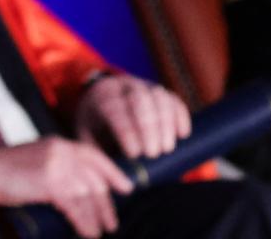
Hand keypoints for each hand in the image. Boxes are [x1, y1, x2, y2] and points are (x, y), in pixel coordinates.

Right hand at [0, 137, 133, 238]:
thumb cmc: (7, 169)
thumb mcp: (38, 160)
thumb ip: (58, 166)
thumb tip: (80, 190)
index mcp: (59, 144)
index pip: (93, 156)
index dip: (113, 172)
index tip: (126, 187)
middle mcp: (62, 152)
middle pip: (94, 179)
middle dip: (105, 204)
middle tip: (111, 222)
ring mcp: (57, 166)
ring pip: (87, 194)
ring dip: (96, 216)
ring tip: (101, 231)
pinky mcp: (50, 182)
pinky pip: (75, 206)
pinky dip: (83, 221)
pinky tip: (87, 232)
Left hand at [73, 73, 191, 159]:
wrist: (99, 100)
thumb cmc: (95, 127)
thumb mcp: (87, 139)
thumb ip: (99, 158)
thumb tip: (117, 184)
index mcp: (101, 98)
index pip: (115, 111)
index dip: (126, 132)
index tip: (134, 154)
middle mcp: (123, 87)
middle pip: (140, 100)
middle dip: (149, 127)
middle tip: (153, 154)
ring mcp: (143, 87)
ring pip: (159, 97)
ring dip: (166, 123)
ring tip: (167, 149)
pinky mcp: (160, 92)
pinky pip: (173, 99)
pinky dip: (180, 115)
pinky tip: (183, 134)